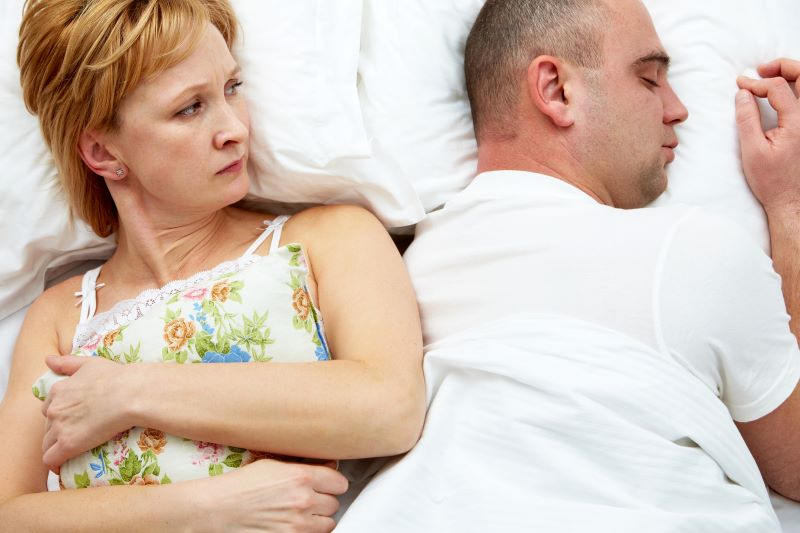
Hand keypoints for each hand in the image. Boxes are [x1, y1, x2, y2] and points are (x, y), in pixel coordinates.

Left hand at [41, 355, 132, 471]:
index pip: (49, 408)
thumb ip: (67, 363)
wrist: (131, 394)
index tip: (71, 420)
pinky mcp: (68, 445)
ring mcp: (60, 427)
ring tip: (71, 452)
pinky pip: (51, 459)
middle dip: (57, 432)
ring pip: (47, 443)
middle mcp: (54, 408)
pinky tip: (62, 466)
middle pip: (47, 426)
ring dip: (56, 448)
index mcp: (59, 390)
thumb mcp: (90, 363)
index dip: (59, 415)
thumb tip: (48, 359)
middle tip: (76, 435)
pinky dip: (55, 464)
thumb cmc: (116, 377)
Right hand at [198, 459, 348, 532]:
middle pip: (334, 504)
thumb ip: (302, 467)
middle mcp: (303, 501)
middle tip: (307, 499)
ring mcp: (298, 525)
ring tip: (300, 514)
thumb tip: (328, 466)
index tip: (326, 484)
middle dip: (323, 501)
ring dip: (318, 519)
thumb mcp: (272, 465)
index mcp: (301, 477)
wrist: (216, 511)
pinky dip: (307, 532)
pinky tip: (293, 525)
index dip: (332, 483)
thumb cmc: (240, 487)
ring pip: (328, 524)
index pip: (339, 482)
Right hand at [736, 58, 799, 215]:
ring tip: (772, 76)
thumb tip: (742, 94)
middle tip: (762, 68)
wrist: (791, 200)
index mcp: (797, 122)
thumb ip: (747, 119)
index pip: (778, 87)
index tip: (740, 86)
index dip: (756, 83)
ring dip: (792, 75)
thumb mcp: (752, 150)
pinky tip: (784, 92)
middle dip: (783, 66)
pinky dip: (797, 90)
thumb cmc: (772, 180)